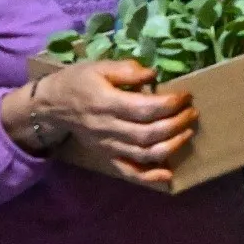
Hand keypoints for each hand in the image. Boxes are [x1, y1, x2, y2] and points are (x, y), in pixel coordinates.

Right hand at [10, 60, 195, 186]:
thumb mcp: (99, 66)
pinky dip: (149, 177)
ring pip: (143, 154)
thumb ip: (126, 70)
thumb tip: (153, 74)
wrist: (52, 106)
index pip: (144, 109)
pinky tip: (167, 175)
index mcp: (107, 103)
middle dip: (176, 124)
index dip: (169, 104)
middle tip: (192, 112)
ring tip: (187, 132)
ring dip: (170, 146)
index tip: (185, 95)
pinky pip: (128, 172)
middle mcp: (109, 128)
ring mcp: (108, 146)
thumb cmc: (78, 81)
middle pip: (148, 133)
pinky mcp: (107, 156)